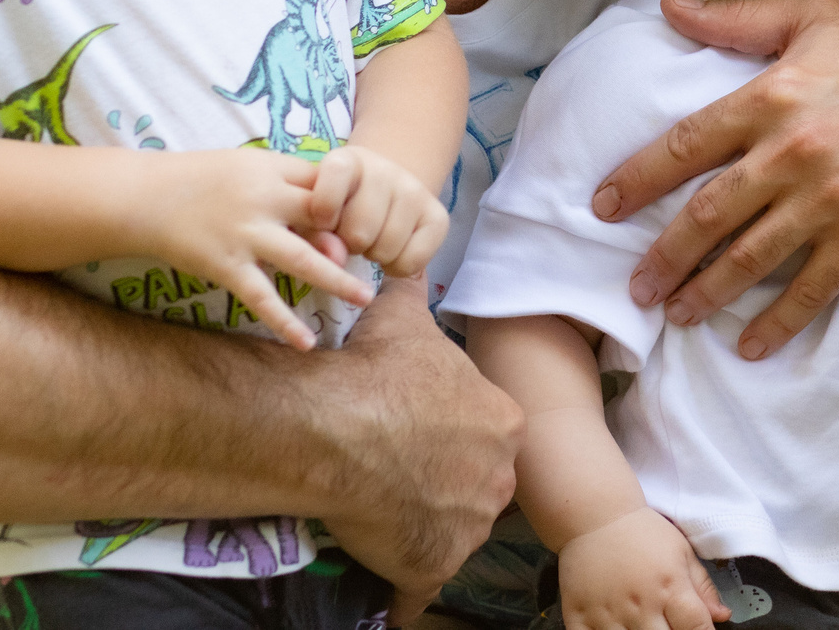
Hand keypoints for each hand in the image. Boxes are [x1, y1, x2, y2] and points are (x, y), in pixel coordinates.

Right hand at [141, 150, 372, 347]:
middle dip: (356, 240)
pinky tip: (305, 342)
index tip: (377, 219)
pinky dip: (283, 321)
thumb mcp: (250, 167)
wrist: (145, 198)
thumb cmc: (204, 180)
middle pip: (323, 220)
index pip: (327, 185)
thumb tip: (333, 213)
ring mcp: (245, 234)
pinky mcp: (225, 265)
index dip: (353, 203)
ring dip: (335, 280)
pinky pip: (260, 297)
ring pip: (300, 260)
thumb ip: (291, 185)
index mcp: (273, 171)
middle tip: (388, 258)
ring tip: (364, 298)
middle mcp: (264, 201)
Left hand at [306, 145, 448, 277]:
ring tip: (371, 240)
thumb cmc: (338, 203)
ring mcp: (416, 192)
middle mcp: (386, 170)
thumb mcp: (314, 206)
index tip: (323, 222)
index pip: (334, 176)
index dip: (322, 211)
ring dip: (373, 255)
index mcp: (348, 160)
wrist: (382, 187)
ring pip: (385, 250)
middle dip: (349, 244)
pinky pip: (412, 262)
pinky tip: (392, 251)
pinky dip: (396, 268)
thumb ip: (312, 230)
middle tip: (350, 235)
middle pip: (359, 232)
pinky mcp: (439, 217)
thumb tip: (337, 259)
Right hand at [314, 276, 523, 622]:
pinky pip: (422, 582)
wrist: (334, 427)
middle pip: (478, 483)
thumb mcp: (404, 318)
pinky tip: (387, 571)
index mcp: (504, 422)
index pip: (487, 434)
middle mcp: (500, 478)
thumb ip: (417, 289)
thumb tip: (416, 255)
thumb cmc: (375, 369)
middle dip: (448, 480)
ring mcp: (468, 528)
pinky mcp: (433, 566)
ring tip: (385, 508)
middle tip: (401, 470)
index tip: (420, 433)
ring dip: (428, 524)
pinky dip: (407, 580)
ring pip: (455, 530)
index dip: (452, 434)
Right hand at [558, 507, 729, 629]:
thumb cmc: (642, 532)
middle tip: (667, 625)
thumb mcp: (681, 551)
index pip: (697, 629)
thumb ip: (703, 587)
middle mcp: (641, 605)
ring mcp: (608, 614)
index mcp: (670, 587)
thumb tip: (722, 616)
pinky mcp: (578, 617)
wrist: (594, 515)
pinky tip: (614, 628)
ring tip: (641, 624)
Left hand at [606, 0, 838, 358]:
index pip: (686, 143)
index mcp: (772, 95)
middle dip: (663, 256)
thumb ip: (738, 17)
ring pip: (748, 259)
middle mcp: (793, 151)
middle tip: (635, 286)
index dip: (638, 178)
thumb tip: (669, 8)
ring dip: (704, 293)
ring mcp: (828, 200)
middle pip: (708, 214)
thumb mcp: (813, 17)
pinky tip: (749, 347)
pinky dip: (776, 323)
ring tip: (675, 312)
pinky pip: (809, 289)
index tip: (602, 206)